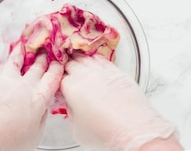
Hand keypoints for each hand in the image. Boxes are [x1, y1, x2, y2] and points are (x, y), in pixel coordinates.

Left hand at [0, 45, 63, 150]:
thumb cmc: (7, 142)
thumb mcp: (34, 135)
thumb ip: (41, 117)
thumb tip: (42, 109)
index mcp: (39, 99)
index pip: (52, 79)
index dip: (57, 69)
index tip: (59, 63)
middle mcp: (25, 86)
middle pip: (38, 67)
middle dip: (43, 58)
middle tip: (46, 52)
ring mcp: (7, 80)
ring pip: (18, 61)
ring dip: (25, 53)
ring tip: (26, 46)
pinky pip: (2, 65)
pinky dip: (8, 59)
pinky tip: (8, 58)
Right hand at [60, 54, 175, 150]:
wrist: (133, 128)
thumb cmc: (106, 132)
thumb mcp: (77, 129)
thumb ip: (71, 112)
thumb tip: (72, 106)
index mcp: (72, 88)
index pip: (59, 77)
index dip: (58, 78)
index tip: (59, 80)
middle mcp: (86, 76)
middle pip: (72, 64)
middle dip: (67, 65)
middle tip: (66, 68)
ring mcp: (103, 72)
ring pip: (87, 58)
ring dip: (81, 59)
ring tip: (78, 59)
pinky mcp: (118, 72)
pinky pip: (103, 60)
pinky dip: (96, 59)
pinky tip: (95, 60)